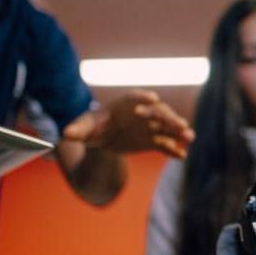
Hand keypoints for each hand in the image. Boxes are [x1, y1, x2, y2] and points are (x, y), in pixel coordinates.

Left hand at [62, 90, 193, 158]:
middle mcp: (142, 113)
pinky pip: (165, 144)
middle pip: (158, 113)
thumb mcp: (83, 128)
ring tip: (190, 138)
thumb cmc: (91, 128)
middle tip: (180, 125)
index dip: (143, 98)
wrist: (102, 139)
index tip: (152, 98)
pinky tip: (181, 157)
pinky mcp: (153, 140)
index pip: (135, 98)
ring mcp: (150, 127)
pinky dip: (173, 150)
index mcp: (124, 104)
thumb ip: (77, 129)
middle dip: (170, 118)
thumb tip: (65, 134)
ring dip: (179, 132)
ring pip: (167, 128)